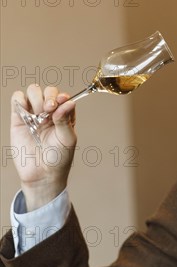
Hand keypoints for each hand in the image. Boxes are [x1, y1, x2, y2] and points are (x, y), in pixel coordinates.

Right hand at [11, 84, 76, 210]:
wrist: (41, 175)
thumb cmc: (58, 159)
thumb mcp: (67, 139)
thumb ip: (65, 119)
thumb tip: (69, 101)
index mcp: (64, 115)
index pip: (63, 97)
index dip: (61, 96)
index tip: (60, 102)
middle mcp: (49, 113)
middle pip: (48, 91)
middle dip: (49, 96)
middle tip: (48, 109)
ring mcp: (34, 114)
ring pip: (33, 91)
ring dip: (36, 97)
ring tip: (38, 114)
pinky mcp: (18, 119)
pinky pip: (17, 100)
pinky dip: (20, 99)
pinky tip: (26, 112)